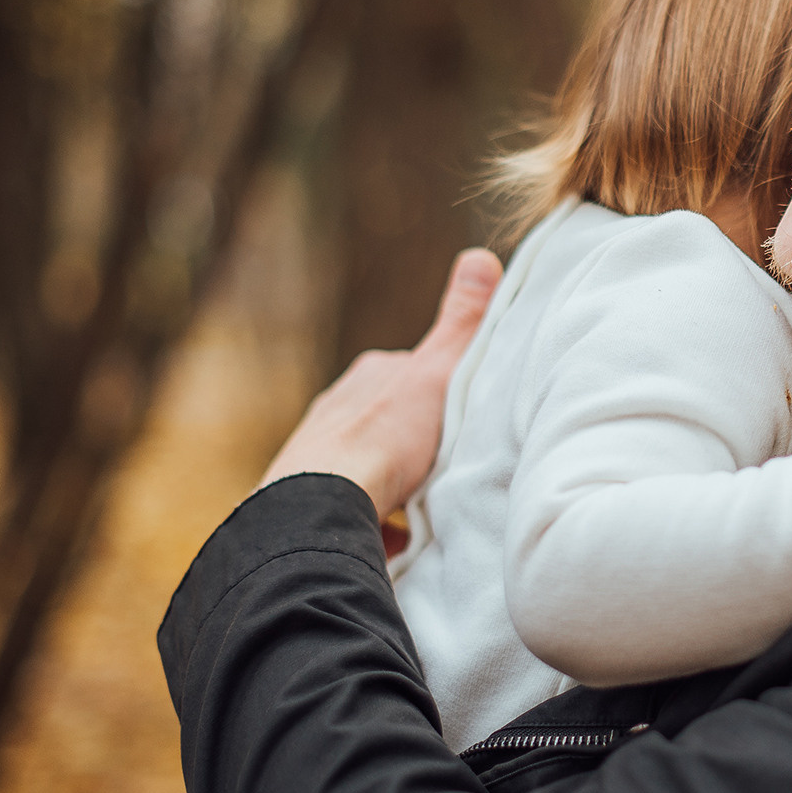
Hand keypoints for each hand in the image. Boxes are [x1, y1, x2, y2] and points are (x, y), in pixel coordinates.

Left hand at [259, 248, 501, 515]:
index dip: (443, 392)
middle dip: (416, 439)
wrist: (319, 506)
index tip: (468, 414)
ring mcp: (318, 455)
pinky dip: (377, 521)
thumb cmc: (384, 440)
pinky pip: (352, 510)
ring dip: (394, 482)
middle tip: (451, 463)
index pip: (413, 373)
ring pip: (368, 463)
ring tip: (425, 505)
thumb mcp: (438, 373)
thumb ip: (461, 323)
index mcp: (369, 376)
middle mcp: (337, 409)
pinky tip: (398, 538)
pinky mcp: (310, 500)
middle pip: (390, 420)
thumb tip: (481, 254)